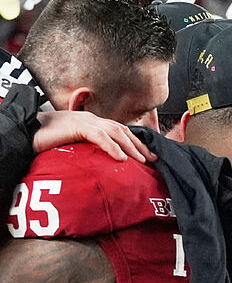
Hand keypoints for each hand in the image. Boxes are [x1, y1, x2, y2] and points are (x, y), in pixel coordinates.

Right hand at [34, 110, 155, 162]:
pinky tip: (121, 159)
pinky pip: (99, 136)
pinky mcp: (76, 126)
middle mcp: (91, 118)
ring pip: (115, 132)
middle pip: (122, 130)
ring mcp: (84, 120)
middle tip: (154, 159)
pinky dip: (112, 147)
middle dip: (139, 145)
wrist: (25, 131)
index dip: (135, 142)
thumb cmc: (46, 140)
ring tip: (142, 161)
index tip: (147, 155)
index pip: (119, 130)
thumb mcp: (73, 144)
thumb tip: (102, 164)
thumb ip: (88, 149)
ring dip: (131, 147)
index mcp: (91, 122)